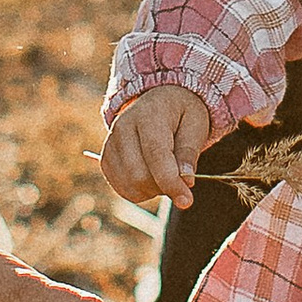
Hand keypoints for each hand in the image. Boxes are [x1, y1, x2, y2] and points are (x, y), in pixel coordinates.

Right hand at [101, 85, 213, 206]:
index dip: (170, 182)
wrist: (159, 100)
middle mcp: (123, 127)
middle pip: (139, 175)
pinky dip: (140, 191)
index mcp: (148, 114)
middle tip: (179, 176)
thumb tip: (185, 181)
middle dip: (163, 187)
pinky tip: (151, 176)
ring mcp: (110, 144)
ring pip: (130, 186)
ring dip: (153, 190)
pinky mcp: (106, 159)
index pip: (156, 155)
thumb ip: (189, 152)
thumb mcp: (196, 125)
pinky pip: (122, 189)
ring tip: (165, 172)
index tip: (186, 201)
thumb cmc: (181, 113)